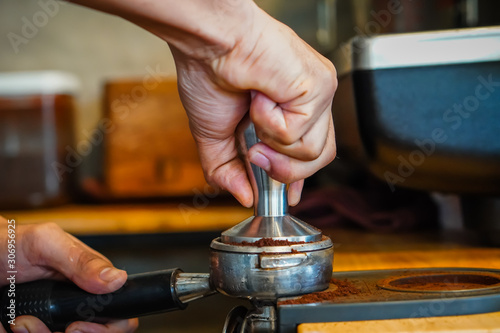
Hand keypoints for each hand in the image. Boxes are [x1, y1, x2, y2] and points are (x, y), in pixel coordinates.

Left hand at [0, 217, 137, 332]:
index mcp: (92, 283)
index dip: (104, 327)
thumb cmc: (12, 243)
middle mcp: (78, 304)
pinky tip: (11, 324)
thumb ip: (82, 259)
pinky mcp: (38, 327)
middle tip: (44, 325)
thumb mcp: (47, 242)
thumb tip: (116, 279)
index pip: (120, 316)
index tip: (75, 325)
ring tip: (18, 321)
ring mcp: (56, 319)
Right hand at [170, 2, 336, 206]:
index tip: (288, 196)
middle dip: (285, 172)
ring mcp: (318, 94)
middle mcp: (308, 102)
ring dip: (273, 142)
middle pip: (320, 158)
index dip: (297, 176)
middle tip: (256, 155)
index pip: (308, 152)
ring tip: (255, 111)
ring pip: (312, 152)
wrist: (210, 42)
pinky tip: (261, 97)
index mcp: (289, 110)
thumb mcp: (213, 135)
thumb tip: (243, 197)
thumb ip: (227, 170)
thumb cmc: (210, 73)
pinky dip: (271, 121)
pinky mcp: (320, 86)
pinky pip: (300, 132)